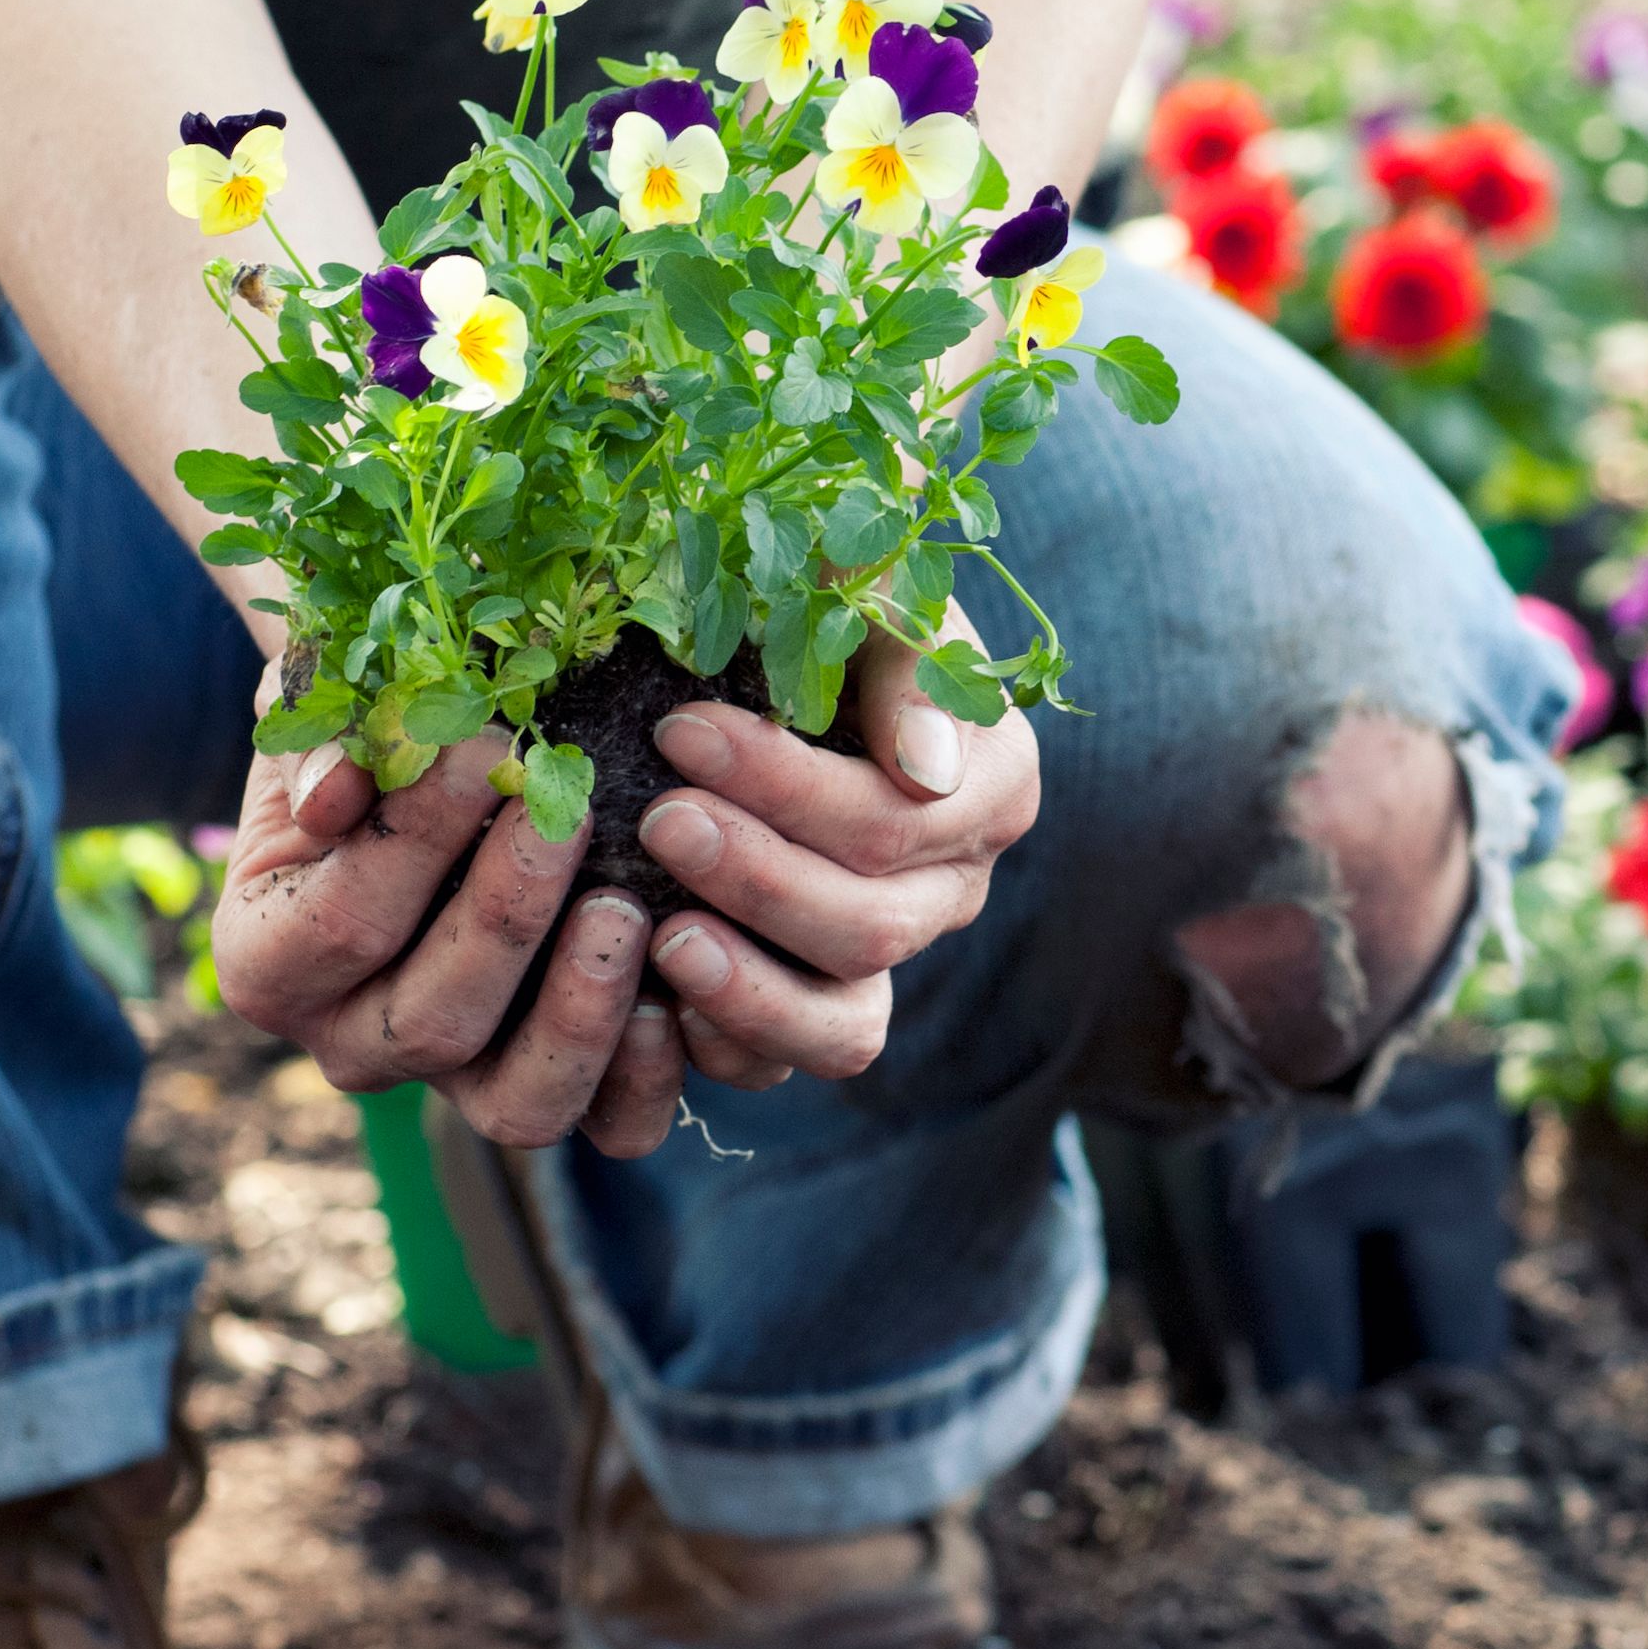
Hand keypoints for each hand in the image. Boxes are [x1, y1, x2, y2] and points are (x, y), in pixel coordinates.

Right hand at [207, 706, 685, 1157]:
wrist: (430, 789)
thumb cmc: (369, 749)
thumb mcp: (320, 721)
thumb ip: (323, 744)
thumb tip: (342, 789)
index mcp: (270, 963)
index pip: (343, 921)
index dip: (417, 840)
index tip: (490, 749)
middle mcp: (352, 1044)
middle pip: (432, 1019)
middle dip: (506, 914)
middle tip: (567, 817)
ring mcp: (454, 1084)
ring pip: (517, 1103)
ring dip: (578, 1007)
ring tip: (626, 908)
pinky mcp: (545, 1093)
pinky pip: (603, 1125)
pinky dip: (642, 1077)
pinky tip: (673, 999)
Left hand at [620, 629, 1044, 1093]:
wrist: (787, 640)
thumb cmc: (823, 599)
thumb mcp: (870, 589)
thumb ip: (908, 655)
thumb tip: (925, 772)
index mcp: (990, 784)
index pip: (895, 818)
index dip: (785, 785)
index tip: (678, 726)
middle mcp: (954, 884)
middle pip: (871, 923)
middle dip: (756, 877)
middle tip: (656, 819)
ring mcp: (893, 953)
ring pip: (847, 1022)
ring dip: (750, 989)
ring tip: (662, 938)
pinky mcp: (827, 1001)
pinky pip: (792, 1059)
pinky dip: (730, 1042)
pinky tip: (658, 996)